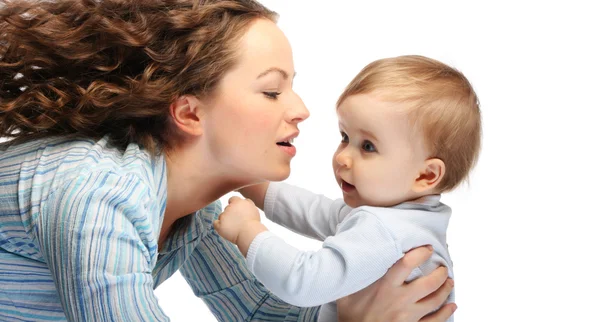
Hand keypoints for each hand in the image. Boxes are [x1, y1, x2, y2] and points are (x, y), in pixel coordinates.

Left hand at [214, 196, 261, 243]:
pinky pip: (216, 223)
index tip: (237, 211)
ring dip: (225, 220)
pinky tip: (225, 229)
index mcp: (238, 202)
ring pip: (221, 216)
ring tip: (234, 227)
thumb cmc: (253, 223)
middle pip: (227, 208)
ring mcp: (223, 216)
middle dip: (230, 214)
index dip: (234, 205)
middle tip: (238, 221)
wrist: (249, 233)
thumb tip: (244, 203)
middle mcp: (229, 207)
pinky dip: (219, 226)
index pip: (232, 199)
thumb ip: (247, 204)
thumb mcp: (253, 209)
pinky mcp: (219, 224)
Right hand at [337, 246, 455, 321]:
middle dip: (440, 273)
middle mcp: (399, 300)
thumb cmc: (350, 314)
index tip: (427, 249)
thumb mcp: (348, 290)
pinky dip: (446, 313)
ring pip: (435, 301)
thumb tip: (358, 255)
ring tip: (449, 281)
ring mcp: (407, 316)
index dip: (420, 253)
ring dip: (446, 289)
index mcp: (384, 287)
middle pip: (429, 283)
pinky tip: (451, 306)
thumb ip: (357, 274)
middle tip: (442, 267)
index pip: (407, 263)